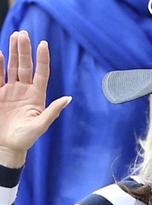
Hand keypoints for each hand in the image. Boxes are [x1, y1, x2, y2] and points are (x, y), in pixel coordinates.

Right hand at [0, 31, 71, 166]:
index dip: (43, 59)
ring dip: (13, 52)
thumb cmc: (26, 139)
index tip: (43, 44)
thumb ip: (53, 111)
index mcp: (37, 96)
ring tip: (14, 35)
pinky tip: (0, 53)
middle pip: (25, 66)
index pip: (41, 73)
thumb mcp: (41, 125)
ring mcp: (11, 91)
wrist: (7, 147)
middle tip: (23, 33)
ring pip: (12, 67)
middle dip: (24, 50)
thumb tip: (68, 98)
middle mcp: (24, 90)